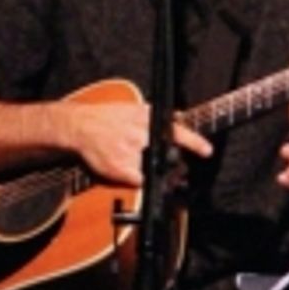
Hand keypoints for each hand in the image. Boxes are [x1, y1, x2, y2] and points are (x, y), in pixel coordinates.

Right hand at [54, 96, 212, 187]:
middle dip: (176, 165)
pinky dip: (138, 179)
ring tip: (144, 169)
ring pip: (154, 171)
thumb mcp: (135, 108)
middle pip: (168, 156)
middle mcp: (140, 135)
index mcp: (147, 119)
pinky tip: (131, 171)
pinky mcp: (119, 169)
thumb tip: (181, 116)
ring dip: (157, 173)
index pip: (176, 131)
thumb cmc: (109, 117)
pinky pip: (138, 181)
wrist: (81, 127)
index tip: (207, 151)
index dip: (195, 142)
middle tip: (178, 170)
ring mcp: (130, 153)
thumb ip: (158, 115)